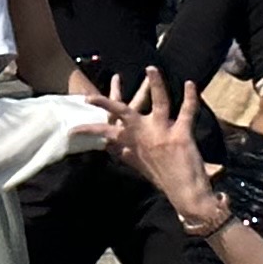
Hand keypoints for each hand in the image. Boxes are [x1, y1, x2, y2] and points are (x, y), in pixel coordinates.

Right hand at [99, 71, 223, 220]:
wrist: (187, 195)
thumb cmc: (166, 181)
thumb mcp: (143, 167)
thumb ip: (130, 154)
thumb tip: (116, 149)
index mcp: (134, 144)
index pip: (106, 133)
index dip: (88, 129)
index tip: (71, 130)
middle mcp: (144, 136)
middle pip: (123, 112)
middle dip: (108, 100)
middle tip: (97, 90)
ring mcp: (162, 133)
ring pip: (158, 102)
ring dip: (155, 84)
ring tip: (151, 69)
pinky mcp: (180, 134)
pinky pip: (187, 111)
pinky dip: (190, 97)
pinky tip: (191, 84)